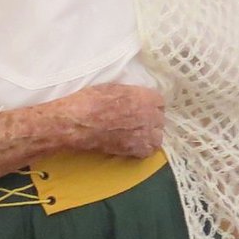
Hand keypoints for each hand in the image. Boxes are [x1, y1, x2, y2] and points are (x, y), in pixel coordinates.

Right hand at [51, 83, 165, 158]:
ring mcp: (143, 134)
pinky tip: (133, 144)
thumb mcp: (114, 87)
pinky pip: (148, 151)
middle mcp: (149, 116)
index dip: (150, 105)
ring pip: (157, 137)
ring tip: (138, 134)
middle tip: (137, 121)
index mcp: (145, 97)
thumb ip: (131, 93)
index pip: (160, 101)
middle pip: (159, 119)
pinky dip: (143, 148)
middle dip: (150, 119)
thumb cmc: (91, 100)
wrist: (78, 122)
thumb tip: (136, 97)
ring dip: (150, 135)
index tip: (143, 107)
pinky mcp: (135, 149)